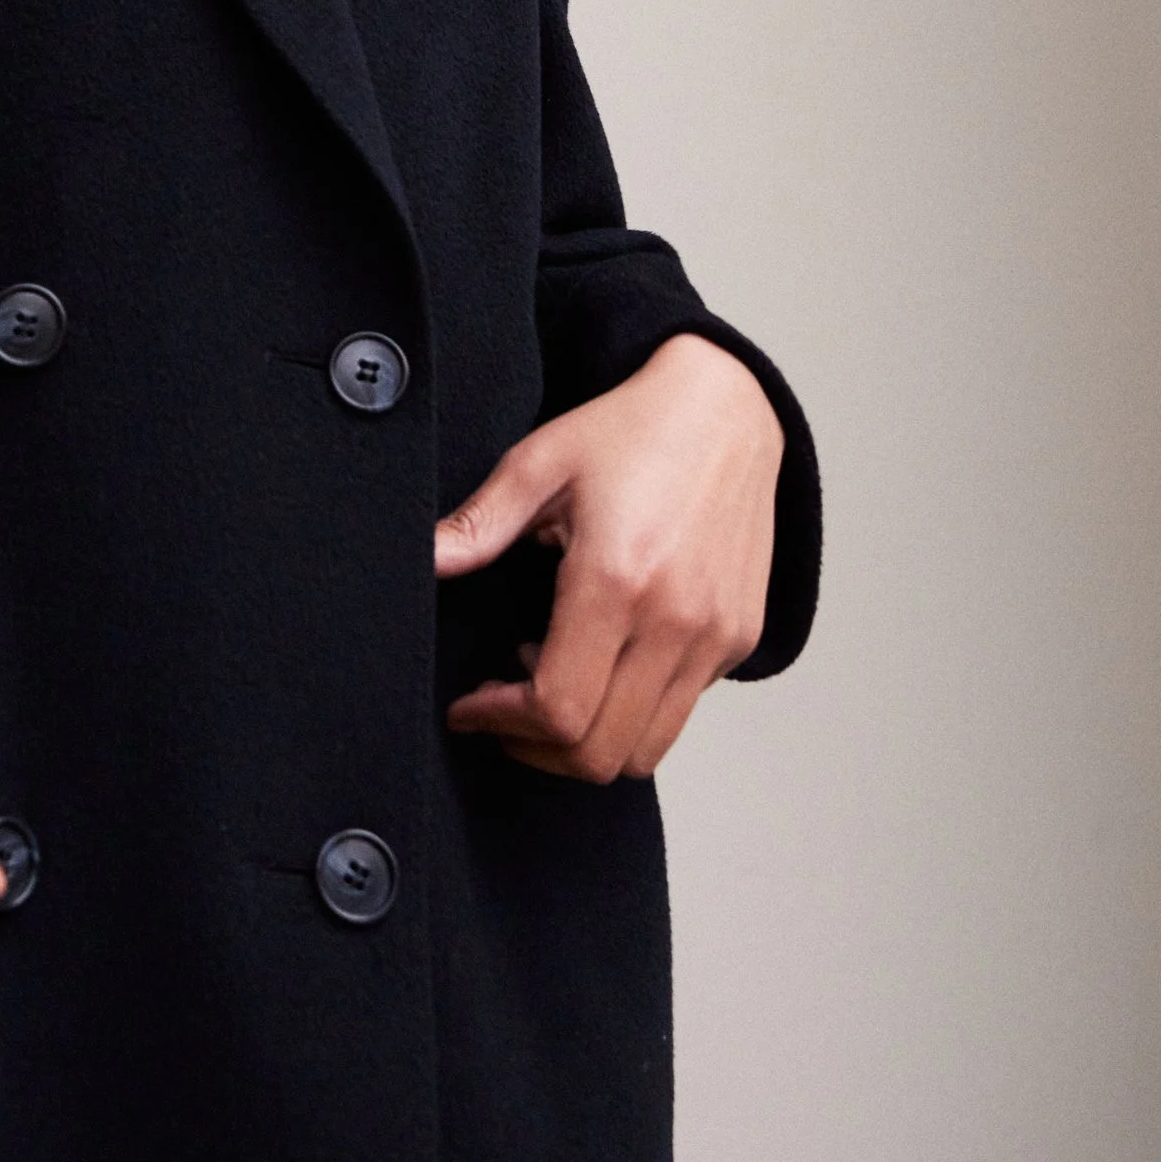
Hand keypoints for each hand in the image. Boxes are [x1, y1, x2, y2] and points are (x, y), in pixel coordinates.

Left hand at [435, 334, 780, 781]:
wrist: (727, 409)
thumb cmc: (631, 431)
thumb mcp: (539, 462)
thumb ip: (479, 525)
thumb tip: (421, 559)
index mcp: (617, 579)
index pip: (558, 709)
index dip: (501, 722)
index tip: (469, 707)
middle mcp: (676, 619)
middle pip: (599, 752)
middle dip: (535, 747)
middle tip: (499, 708)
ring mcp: (716, 636)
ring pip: (645, 751)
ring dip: (586, 740)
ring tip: (550, 679)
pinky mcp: (739, 639)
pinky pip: (680, 713)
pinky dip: (631, 713)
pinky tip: (600, 657)